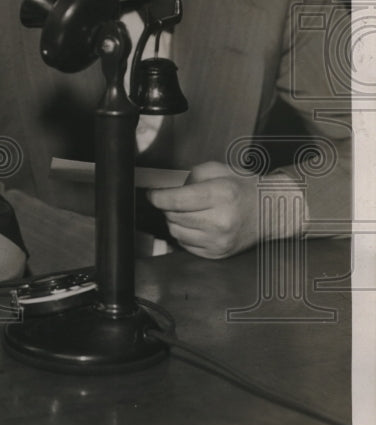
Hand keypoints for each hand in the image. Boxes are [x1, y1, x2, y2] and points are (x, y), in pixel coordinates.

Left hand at [146, 161, 263, 258]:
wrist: (272, 212)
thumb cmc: (244, 189)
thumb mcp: (218, 171)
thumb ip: (190, 177)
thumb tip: (168, 191)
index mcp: (220, 195)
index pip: (175, 200)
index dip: (157, 197)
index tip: (152, 195)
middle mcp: (220, 221)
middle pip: (173, 217)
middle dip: (168, 207)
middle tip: (176, 201)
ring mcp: (219, 241)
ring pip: (176, 232)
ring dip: (176, 221)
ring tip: (189, 212)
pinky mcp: (218, 254)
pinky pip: (186, 245)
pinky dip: (186, 234)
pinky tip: (198, 225)